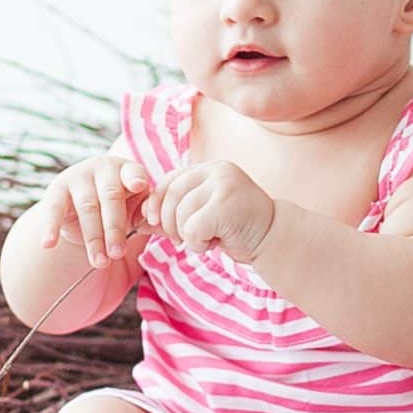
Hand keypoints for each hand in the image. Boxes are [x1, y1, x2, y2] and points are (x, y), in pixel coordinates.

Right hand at [32, 155, 154, 268]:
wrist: (87, 208)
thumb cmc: (121, 207)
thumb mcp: (136, 208)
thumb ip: (147, 213)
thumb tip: (156, 221)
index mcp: (126, 170)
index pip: (134, 173)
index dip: (136, 179)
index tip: (139, 186)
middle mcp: (102, 168)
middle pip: (110, 197)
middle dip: (115, 228)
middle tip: (118, 254)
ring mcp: (77, 177)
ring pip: (87, 208)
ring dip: (94, 239)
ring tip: (100, 263)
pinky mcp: (56, 190)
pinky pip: (53, 210)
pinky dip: (50, 227)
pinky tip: (48, 244)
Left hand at [143, 161, 280, 261]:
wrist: (275, 240)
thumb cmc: (237, 229)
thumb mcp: (202, 216)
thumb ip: (173, 214)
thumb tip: (137, 221)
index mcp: (209, 169)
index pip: (168, 182)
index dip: (155, 204)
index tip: (155, 223)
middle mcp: (217, 170)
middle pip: (170, 197)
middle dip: (169, 224)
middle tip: (186, 238)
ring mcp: (224, 185)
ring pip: (180, 215)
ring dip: (188, 237)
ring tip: (211, 238)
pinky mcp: (226, 205)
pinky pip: (192, 229)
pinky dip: (198, 243)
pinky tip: (217, 243)